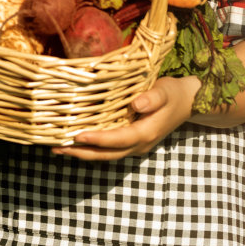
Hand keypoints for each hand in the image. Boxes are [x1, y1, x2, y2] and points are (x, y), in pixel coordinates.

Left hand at [51, 75, 201, 160]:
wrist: (188, 102)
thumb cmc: (173, 93)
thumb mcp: (166, 91)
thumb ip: (152, 98)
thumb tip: (136, 104)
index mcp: (146, 132)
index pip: (118, 139)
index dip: (98, 139)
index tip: (78, 136)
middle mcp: (139, 144)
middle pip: (107, 154)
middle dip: (81, 152)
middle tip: (56, 147)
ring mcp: (135, 145)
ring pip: (105, 154)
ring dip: (82, 152)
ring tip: (57, 147)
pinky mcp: (130, 141)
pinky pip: (108, 149)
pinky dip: (90, 148)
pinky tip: (73, 142)